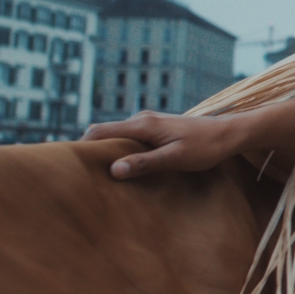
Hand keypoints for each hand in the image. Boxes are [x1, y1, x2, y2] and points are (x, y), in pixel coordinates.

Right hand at [87, 111, 248, 179]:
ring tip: (95, 174)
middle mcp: (141, 120)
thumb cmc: (205, 147)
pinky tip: (120, 167)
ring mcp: (148, 123)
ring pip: (115, 136)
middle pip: (103, 132)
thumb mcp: (175, 158)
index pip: (98, 132)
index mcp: (142, 124)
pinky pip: (128, 138)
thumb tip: (114, 169)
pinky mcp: (155, 130)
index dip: (79, 146)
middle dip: (89, 150)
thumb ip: (145, 163)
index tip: (65, 164)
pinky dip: (119, 150)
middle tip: (76, 174)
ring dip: (105, 151)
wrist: (229, 134)